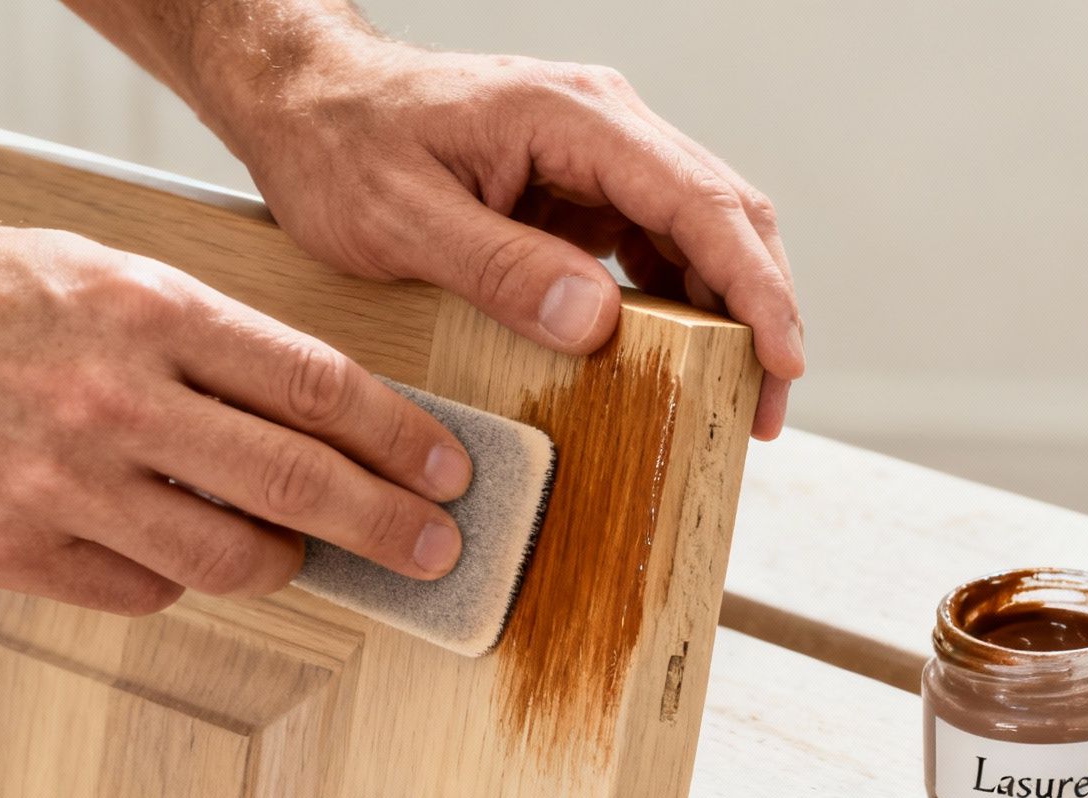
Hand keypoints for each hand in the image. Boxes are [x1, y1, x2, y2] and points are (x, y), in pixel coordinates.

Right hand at [0, 222, 471, 613]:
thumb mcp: (99, 270)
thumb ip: (206, 339)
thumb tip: (314, 412)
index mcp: (146, 312)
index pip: (312, 385)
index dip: (396, 436)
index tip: (445, 467)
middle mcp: (113, 400)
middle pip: (293, 484)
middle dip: (385, 523)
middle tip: (435, 546)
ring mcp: (61, 485)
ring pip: (229, 558)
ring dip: (285, 561)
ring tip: (302, 550)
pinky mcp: (16, 551)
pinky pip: (144, 589)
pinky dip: (177, 574)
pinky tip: (172, 544)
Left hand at [215, 37, 803, 438]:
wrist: (306, 99)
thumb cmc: (340, 144)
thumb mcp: (401, 218)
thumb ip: (499, 268)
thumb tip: (596, 323)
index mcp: (572, 117)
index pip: (698, 201)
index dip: (754, 286)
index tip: (781, 360)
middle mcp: (603, 126)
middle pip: (724, 214)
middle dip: (762, 312)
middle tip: (768, 408)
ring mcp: (596, 158)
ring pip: (700, 233)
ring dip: (728, 315)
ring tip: (738, 401)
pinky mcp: (579, 192)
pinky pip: (654, 248)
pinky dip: (680, 308)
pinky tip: (678, 365)